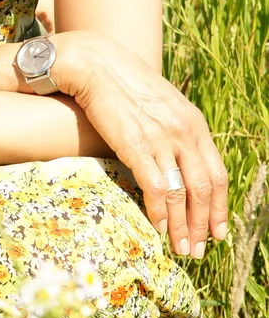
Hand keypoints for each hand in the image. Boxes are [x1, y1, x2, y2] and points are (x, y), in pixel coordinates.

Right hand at [51, 31, 227, 256]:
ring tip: (181, 249)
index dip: (219, 208)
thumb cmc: (126, 86)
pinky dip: (160, 212)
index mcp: (195, 124)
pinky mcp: (136, 145)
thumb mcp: (164, 106)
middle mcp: (184, 133)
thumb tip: (182, 161)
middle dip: (204, 225)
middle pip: (204, 189)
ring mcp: (162, 139)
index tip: (218, 232)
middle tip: (198, 251)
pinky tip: (159, 229)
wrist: (98, 65)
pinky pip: (156, 187)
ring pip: (182, 194)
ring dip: (183, 227)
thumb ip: (178, 132)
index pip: (217, 175)